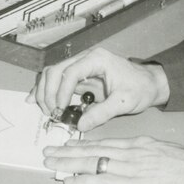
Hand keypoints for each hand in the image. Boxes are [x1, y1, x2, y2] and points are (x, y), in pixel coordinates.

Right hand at [27, 46, 169, 131]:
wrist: (149, 83)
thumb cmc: (140, 89)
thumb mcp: (124, 102)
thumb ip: (102, 113)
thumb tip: (80, 125)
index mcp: (97, 60)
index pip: (71, 72)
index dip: (62, 92)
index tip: (60, 110)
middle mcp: (86, 58)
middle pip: (56, 70)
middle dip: (48, 92)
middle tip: (51, 113)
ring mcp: (81, 65)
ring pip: (52, 73)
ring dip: (44, 91)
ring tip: (45, 111)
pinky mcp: (79, 75)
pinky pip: (57, 79)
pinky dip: (45, 89)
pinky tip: (34, 100)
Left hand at [43, 136, 183, 183]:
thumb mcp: (164, 155)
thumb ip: (146, 158)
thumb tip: (133, 165)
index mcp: (139, 144)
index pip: (105, 143)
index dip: (84, 145)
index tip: (68, 144)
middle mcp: (131, 152)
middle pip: (93, 149)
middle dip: (68, 150)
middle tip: (48, 150)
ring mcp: (130, 167)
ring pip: (92, 162)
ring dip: (69, 162)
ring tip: (51, 162)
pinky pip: (101, 181)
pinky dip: (82, 180)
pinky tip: (68, 180)